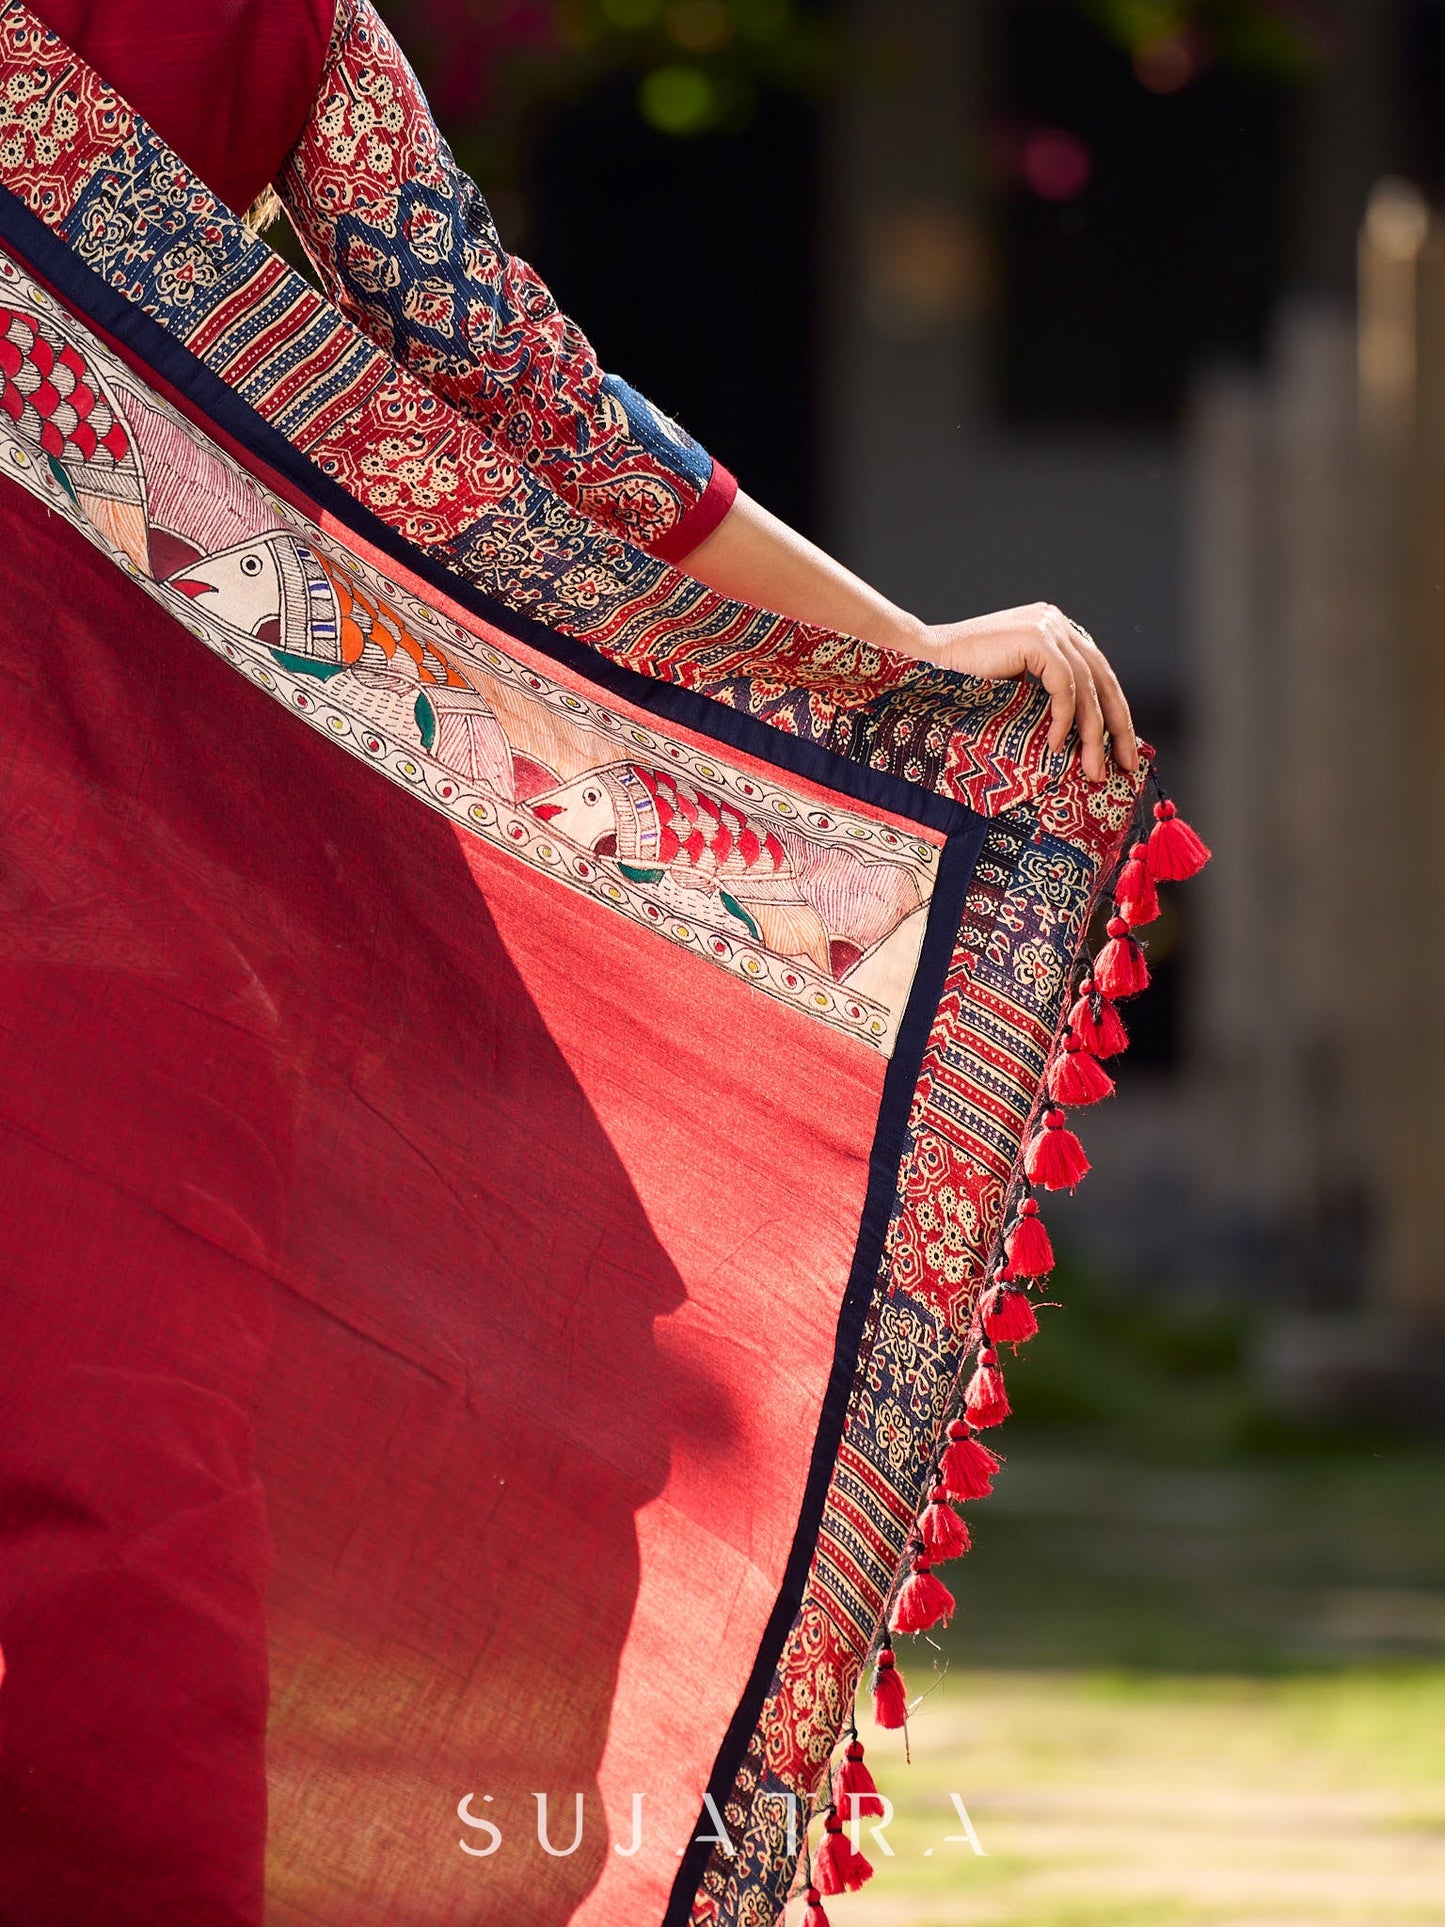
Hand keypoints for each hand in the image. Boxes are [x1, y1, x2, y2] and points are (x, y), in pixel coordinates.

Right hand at [894, 603, 1138, 780]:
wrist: (921, 662)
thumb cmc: (957, 685)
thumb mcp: (1013, 690)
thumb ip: (1044, 697)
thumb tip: (1080, 739)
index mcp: (1055, 631)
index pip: (1099, 675)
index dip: (1116, 715)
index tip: (1124, 751)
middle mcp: (1057, 623)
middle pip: (1104, 680)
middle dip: (1118, 728)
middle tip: (1128, 764)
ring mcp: (1048, 627)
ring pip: (1088, 688)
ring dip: (1092, 734)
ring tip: (1092, 769)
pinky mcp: (1037, 639)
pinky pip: (1065, 687)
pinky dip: (1065, 720)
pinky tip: (1056, 746)